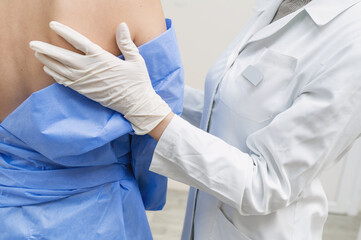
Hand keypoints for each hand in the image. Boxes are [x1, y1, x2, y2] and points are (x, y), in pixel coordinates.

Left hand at [29, 21, 171, 134]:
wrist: (136, 104)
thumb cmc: (138, 81)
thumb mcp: (136, 60)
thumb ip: (126, 42)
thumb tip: (122, 25)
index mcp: (102, 59)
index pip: (78, 42)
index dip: (64, 32)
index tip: (53, 25)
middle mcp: (90, 70)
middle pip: (63, 57)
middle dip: (46, 49)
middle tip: (32, 43)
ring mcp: (86, 82)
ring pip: (61, 70)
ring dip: (47, 61)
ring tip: (37, 53)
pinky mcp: (85, 91)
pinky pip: (66, 82)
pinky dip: (55, 75)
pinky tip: (48, 69)